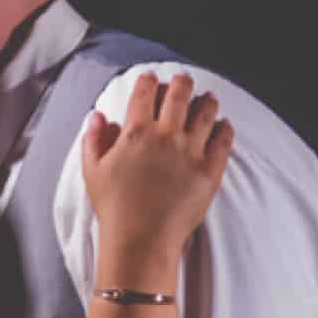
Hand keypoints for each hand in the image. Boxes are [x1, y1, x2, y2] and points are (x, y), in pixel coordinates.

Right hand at [82, 71, 233, 267]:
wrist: (141, 239)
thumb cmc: (114, 208)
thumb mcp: (93, 172)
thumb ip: (94, 139)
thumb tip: (99, 116)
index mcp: (136, 133)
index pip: (144, 93)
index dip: (148, 81)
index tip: (150, 77)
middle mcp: (166, 136)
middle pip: (179, 95)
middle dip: (181, 82)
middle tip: (183, 79)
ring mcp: (191, 152)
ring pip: (205, 113)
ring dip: (207, 101)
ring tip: (208, 98)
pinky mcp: (210, 170)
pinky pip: (223, 141)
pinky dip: (225, 128)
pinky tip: (223, 125)